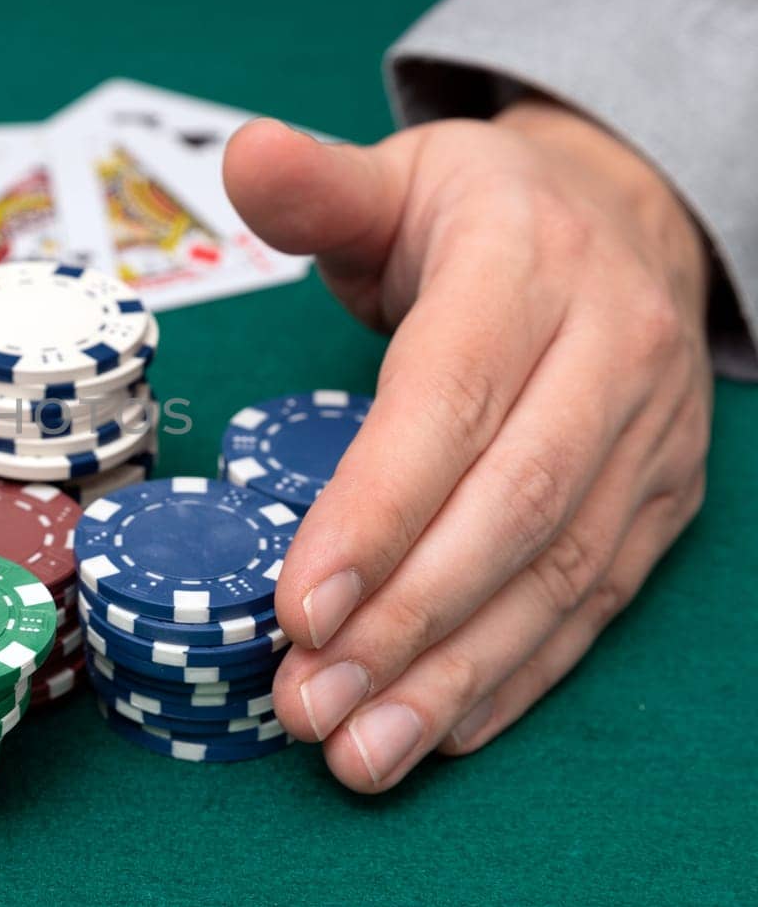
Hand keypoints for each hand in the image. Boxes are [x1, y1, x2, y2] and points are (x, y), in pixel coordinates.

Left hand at [223, 98, 711, 791]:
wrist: (625, 220)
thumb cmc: (478, 216)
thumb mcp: (399, 176)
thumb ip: (319, 184)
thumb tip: (244, 155)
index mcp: (525, 268)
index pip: (449, 402)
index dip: (377, 510)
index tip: (298, 604)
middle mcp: (607, 356)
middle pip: (510, 507)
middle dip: (406, 620)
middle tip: (306, 702)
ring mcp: (649, 439)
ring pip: (558, 574)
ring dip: (455, 675)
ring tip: (359, 751)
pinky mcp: (661, 501)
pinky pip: (596, 602)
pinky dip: (519, 675)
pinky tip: (444, 732)